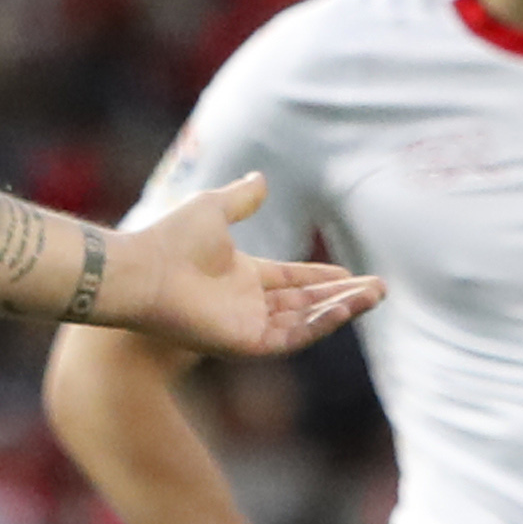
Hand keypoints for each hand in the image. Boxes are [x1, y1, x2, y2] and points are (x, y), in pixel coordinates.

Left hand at [116, 180, 382, 360]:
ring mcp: (248, 326)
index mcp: (242, 276)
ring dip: (341, 309)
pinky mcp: (245, 344)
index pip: (293, 280)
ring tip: (374, 296)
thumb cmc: (169, 239)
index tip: (353, 274)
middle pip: (307, 303)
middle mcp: (248, 304)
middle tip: (380, 289)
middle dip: (344, 296)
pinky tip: (343, 308)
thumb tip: (261, 179)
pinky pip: (292, 337)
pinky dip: (319, 325)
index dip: (323, 278)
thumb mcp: (213, 208)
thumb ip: (241, 199)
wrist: (143, 271)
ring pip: (306, 321)